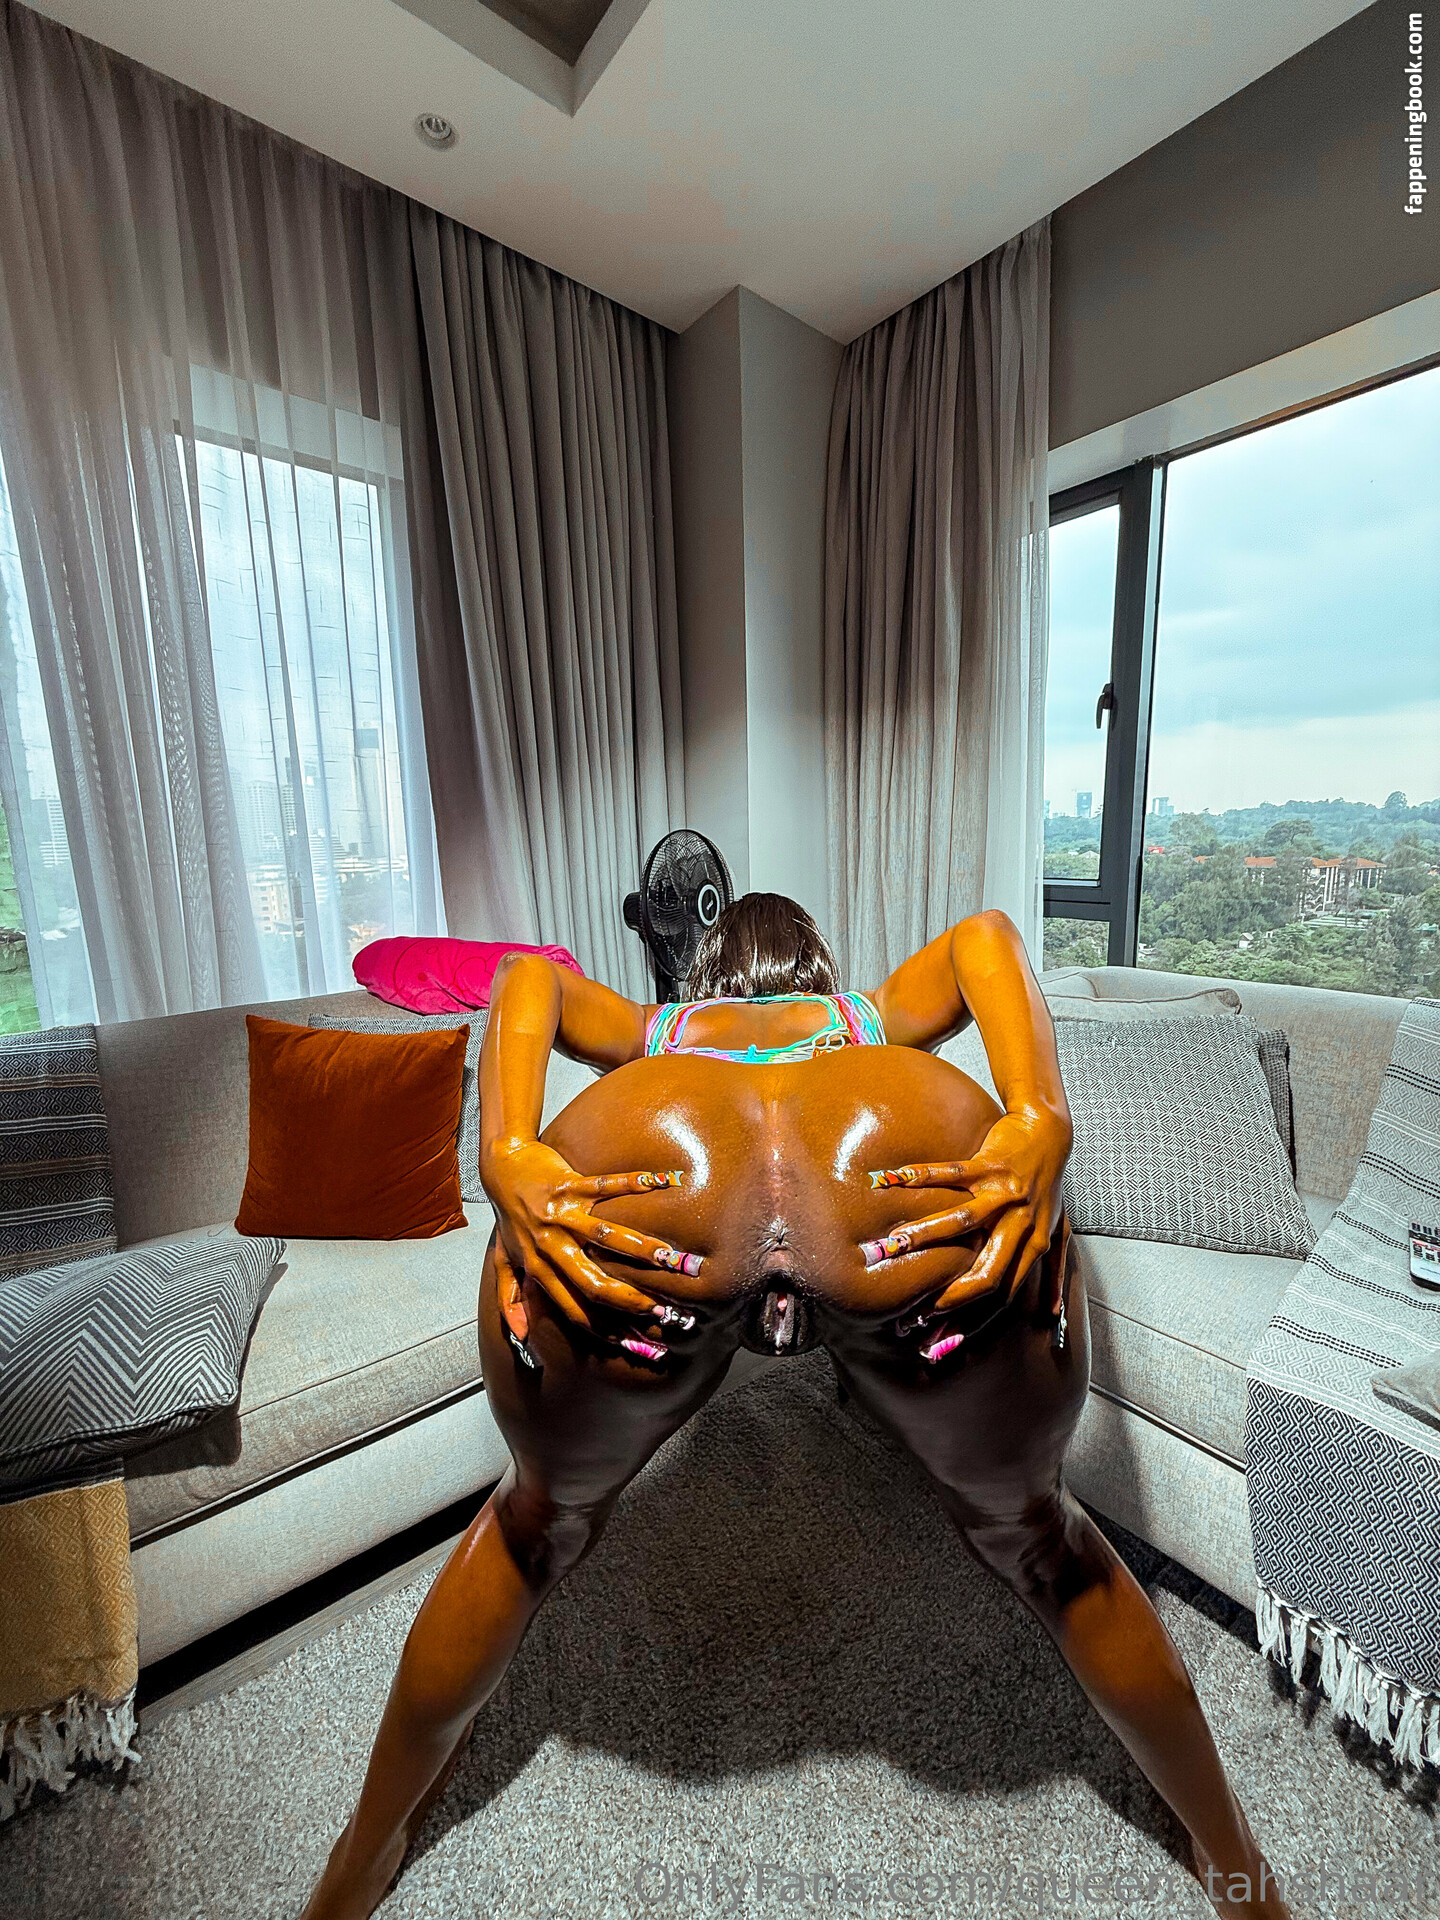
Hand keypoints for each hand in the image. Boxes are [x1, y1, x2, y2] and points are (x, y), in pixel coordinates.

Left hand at [481, 1136, 702, 1337]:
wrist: (500, 1166)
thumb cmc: (508, 1214)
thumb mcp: (503, 1260)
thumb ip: (510, 1299)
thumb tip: (523, 1337)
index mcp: (539, 1269)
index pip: (575, 1311)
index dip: (606, 1332)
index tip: (639, 1345)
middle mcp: (550, 1246)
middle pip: (593, 1283)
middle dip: (631, 1301)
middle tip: (667, 1312)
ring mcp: (559, 1214)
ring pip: (603, 1236)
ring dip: (641, 1248)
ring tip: (674, 1258)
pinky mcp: (567, 1184)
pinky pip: (603, 1185)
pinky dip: (633, 1183)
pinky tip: (662, 1183)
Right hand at [862, 1107, 1071, 1348]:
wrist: (1049, 1132)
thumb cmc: (1048, 1185)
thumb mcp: (1058, 1232)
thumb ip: (1056, 1275)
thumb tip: (1052, 1318)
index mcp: (1033, 1246)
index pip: (1003, 1295)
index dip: (974, 1322)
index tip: (940, 1341)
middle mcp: (1021, 1224)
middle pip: (987, 1270)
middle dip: (949, 1296)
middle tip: (912, 1315)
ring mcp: (1005, 1193)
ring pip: (964, 1221)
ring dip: (925, 1235)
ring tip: (890, 1247)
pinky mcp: (991, 1162)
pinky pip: (954, 1173)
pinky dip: (922, 1177)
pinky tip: (890, 1181)